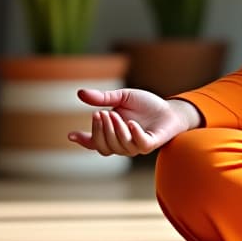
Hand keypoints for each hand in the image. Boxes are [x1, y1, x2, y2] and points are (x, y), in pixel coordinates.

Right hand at [68, 88, 199, 156]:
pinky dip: (133, 134)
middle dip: (99, 130)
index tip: (71, 134)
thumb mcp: (123, 97)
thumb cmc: (146, 105)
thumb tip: (80, 93)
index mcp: (114, 134)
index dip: (83, 141)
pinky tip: (130, 123)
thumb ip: (104, 98)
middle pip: (104, 146)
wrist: (171, 108)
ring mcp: (137, 146)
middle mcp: (123, 143)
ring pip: (119, 147)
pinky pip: (140, 144)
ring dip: (114, 130)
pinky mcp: (151, 144)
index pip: (94, 143)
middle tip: (100, 113)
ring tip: (114, 113)